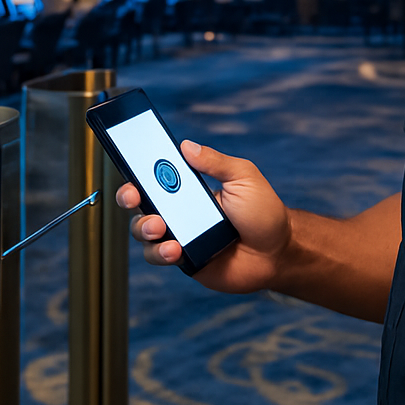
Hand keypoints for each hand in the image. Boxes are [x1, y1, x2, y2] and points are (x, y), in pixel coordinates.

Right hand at [116, 139, 291, 292]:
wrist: (277, 253)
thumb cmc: (264, 212)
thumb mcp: (244, 177)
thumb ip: (216, 162)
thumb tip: (187, 145)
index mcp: (191, 187)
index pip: (156, 175)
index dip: (138, 169)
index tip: (129, 162)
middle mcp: (180, 210)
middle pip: (140, 201)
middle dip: (127, 196)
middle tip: (133, 196)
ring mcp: (179, 235)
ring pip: (142, 231)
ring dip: (143, 227)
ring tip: (160, 227)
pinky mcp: (183, 260)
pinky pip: (158, 256)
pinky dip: (160, 252)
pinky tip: (175, 250)